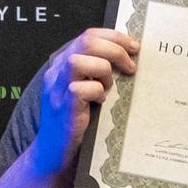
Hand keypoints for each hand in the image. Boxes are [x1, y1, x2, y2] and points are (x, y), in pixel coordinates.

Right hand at [32, 28, 138, 173]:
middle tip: (131, 66)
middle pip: (86, 42)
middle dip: (115, 50)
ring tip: (109, 86)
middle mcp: (56, 72)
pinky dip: (97, 92)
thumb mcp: (85, 89)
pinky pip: (81, 89)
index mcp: (62, 63)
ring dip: (103, 70)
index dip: (114, 36)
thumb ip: (96, 71)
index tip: (133, 46)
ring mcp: (57, 89)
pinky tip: (101, 102)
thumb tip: (128, 55)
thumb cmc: (75, 119)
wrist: (54, 152)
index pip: (88, 35)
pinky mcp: (63, 107)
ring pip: (79, 61)